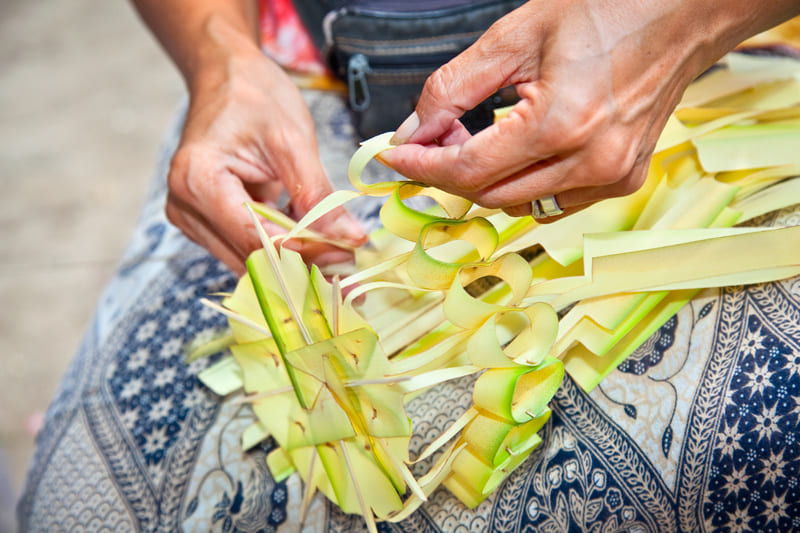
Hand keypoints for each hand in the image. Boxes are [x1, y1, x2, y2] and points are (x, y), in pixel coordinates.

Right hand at [167, 45, 365, 274]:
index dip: (304, 253)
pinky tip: (315, 247)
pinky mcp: (205, 222)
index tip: (347, 256)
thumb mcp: (293, 141)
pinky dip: (282, 250)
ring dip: (295, 263)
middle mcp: (185, 207)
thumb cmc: (254, 96)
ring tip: (338, 261)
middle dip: (303, 265)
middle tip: (350, 270)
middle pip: (251, 256)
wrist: (226, 76)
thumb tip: (350, 240)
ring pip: (250, 260)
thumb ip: (318, 195)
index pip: (256, 238)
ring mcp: (191, 218)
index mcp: (198, 180)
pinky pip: (247, 248)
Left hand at [380, 0, 796, 218]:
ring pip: (519, 206)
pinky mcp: (623, 181)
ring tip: (472, 142)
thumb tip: (415, 130)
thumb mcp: (515, 36)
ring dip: (484, 182)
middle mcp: (592, 162)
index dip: (422, 166)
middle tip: (428, 143)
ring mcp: (612, 178)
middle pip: (490, 195)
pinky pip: (553, 203)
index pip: (469, 170)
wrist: (680, 14)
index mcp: (563, 123)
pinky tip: (517, 155)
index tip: (393, 156)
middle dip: (447, 173)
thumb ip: (454, 87)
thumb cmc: (607, 11)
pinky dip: (522, 187)